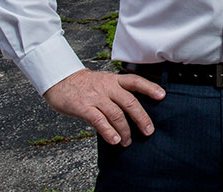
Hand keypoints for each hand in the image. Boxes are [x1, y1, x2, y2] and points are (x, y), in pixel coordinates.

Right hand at [42, 68, 165, 145]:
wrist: (59, 80)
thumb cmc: (84, 85)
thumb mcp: (103, 82)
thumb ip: (116, 93)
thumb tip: (133, 110)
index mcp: (114, 80)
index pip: (135, 81)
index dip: (150, 88)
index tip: (162, 96)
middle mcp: (107, 87)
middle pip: (129, 102)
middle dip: (141, 118)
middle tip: (148, 131)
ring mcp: (95, 97)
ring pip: (116, 114)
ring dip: (125, 130)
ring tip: (128, 142)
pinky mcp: (83, 107)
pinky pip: (99, 120)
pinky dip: (109, 131)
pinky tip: (115, 139)